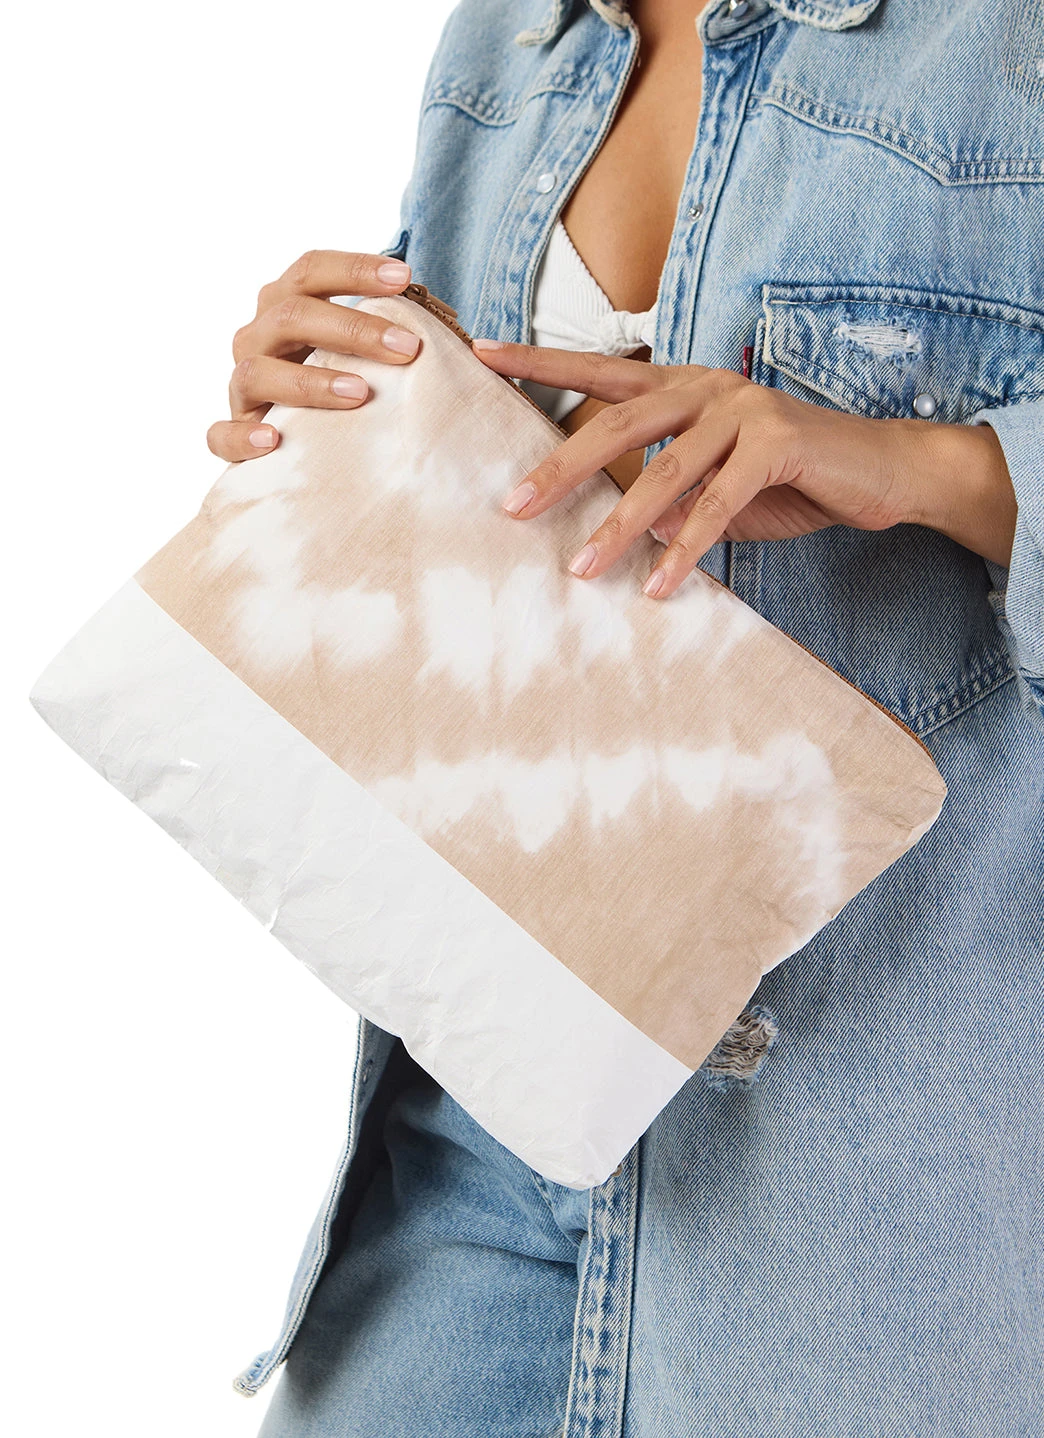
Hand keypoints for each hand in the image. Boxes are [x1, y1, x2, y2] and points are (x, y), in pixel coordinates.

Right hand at [207, 250, 422, 462]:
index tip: (406, 277)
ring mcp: (242, 385)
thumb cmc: (346, 387)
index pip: (311, 271)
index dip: (354, 268)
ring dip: (310, 382)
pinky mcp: (233, 432)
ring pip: (258, 372)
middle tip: (406, 348)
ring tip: (360, 393)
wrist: (300, 443)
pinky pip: (222, 434)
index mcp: (286, 306)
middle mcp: (258, 337)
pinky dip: (243, 436)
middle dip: (351, 328)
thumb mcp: (366, 354)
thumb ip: (398, 339)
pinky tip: (275, 440)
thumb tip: (474, 345)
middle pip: (291, 315)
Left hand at [471, 340, 1016, 594]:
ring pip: (665, 470)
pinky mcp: (779, 444)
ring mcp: (744, 411)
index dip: (541, 361)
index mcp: (682, 386)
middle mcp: (706, 387)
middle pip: (616, 420)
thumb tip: (617, 530)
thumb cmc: (787, 477)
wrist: (879, 471)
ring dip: (619, 526)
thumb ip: (665, 494)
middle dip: (561, 466)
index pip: (601, 369)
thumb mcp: (713, 484)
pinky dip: (686, 548)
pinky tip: (659, 585)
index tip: (484, 352)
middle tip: (512, 505)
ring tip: (581, 568)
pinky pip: (720, 503)